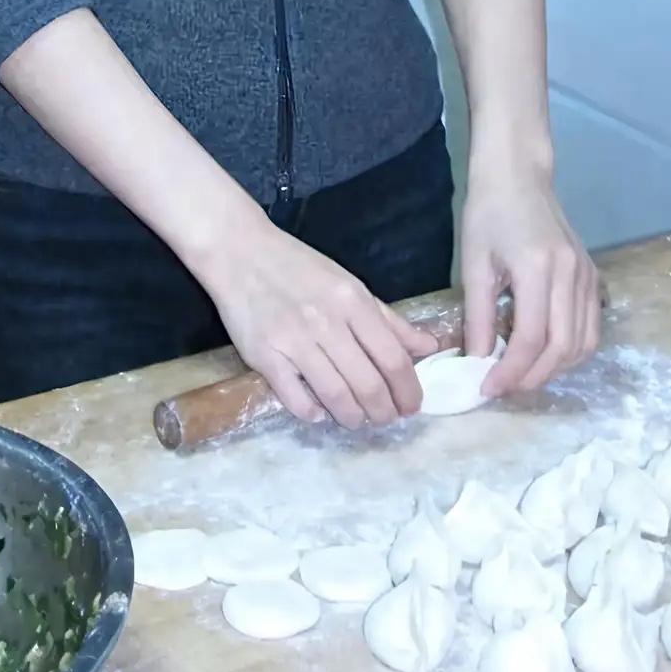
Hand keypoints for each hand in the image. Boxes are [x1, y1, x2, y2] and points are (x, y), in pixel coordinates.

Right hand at [196, 209, 439, 428]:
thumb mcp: (349, 285)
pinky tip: (319, 412)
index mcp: (352, 302)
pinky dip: (313, 413)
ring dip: (353, 417)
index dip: (409, 389)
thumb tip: (429, 347)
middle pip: (368, 383)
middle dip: (384, 411)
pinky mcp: (265, 356)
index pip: (393, 358)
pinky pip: (296, 399)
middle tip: (386, 419)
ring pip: (336, 395)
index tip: (413, 406)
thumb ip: (388, 320)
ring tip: (357, 420)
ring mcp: (294, 341)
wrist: (241, 251)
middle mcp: (327, 322)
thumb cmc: (299, 267)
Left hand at [461, 155, 598, 395]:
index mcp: (539, 267)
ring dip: (555, 369)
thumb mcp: (473, 262)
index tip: (487, 388)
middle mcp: (571, 274)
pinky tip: (545, 354)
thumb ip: (479, 315)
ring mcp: (587, 274)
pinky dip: (571, 351)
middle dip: (533, 377)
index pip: (532, 337)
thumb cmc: (488, 211)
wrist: (518, 173)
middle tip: (504, 388)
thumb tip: (478, 362)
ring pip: (584, 343)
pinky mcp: (592, 275)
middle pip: (563, 347)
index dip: (511, 371)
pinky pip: (591, 327)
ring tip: (522, 375)